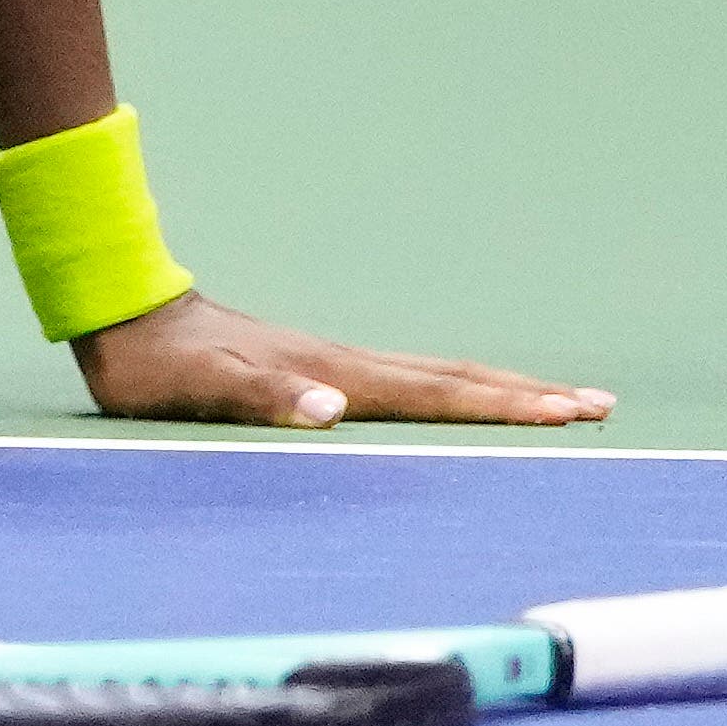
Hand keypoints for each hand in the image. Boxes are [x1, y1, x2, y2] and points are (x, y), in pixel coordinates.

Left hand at [71, 289, 610, 429]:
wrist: (125, 314)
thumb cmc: (158, 364)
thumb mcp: (201, 388)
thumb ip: (265, 397)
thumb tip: (333, 409)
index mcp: (334, 374)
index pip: (436, 394)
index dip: (503, 405)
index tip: (569, 410)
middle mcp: (345, 366)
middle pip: (454, 379)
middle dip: (528, 394)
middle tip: (600, 404)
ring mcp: (333, 364)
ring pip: (435, 377)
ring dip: (498, 389)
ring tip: (555, 399)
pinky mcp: (315, 370)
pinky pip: (403, 384)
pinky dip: (450, 392)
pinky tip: (455, 401)